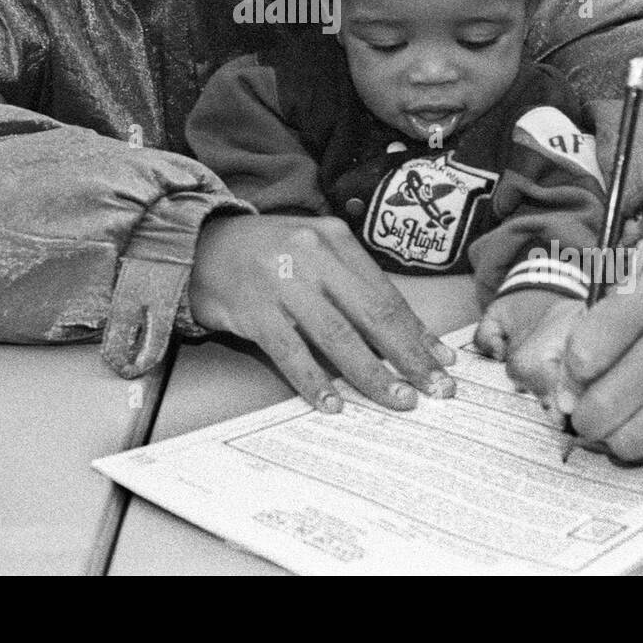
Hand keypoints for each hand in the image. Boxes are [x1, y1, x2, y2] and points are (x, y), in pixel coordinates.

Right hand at [190, 213, 456, 412]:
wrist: (201, 243)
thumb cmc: (268, 253)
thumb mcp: (314, 251)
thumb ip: (353, 284)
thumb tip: (406, 335)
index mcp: (335, 238)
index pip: (386, 293)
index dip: (417, 332)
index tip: (442, 362)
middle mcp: (312, 255)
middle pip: (372, 313)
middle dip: (408, 356)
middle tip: (434, 389)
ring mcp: (282, 282)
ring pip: (338, 336)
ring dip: (372, 374)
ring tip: (397, 400)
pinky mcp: (253, 310)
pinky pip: (291, 352)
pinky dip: (314, 382)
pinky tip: (332, 404)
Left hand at [475, 238, 642, 462]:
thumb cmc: (614, 325)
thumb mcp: (571, 319)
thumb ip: (543, 355)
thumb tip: (560, 406)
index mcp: (642, 292)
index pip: (584, 353)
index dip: (567, 378)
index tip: (571, 379)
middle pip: (606, 402)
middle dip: (582, 417)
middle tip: (581, 412)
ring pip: (631, 437)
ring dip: (608, 437)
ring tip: (609, 417)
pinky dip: (637, 444)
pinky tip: (637, 419)